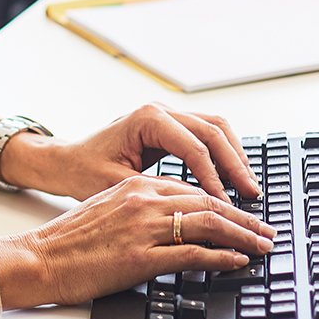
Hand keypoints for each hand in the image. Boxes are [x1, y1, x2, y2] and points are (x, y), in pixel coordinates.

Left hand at [0, 102, 259, 201]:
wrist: (66, 161)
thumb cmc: (84, 172)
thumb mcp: (118, 186)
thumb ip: (157, 191)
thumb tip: (195, 207)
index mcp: (147, 119)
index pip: (194, 147)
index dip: (215, 178)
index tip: (228, 204)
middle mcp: (160, 110)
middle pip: (213, 131)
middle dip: (235, 164)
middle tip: (252, 195)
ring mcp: (166, 115)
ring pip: (215, 128)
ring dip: (235, 156)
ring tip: (249, 187)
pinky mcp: (170, 127)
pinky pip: (205, 134)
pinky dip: (223, 153)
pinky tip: (232, 177)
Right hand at [0, 176, 274, 307]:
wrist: (39, 258)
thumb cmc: (67, 240)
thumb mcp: (106, 210)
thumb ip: (138, 209)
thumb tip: (170, 221)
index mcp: (134, 187)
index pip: (191, 189)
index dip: (223, 201)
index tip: (242, 215)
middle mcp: (142, 201)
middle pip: (207, 203)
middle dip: (243, 218)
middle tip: (266, 231)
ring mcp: (143, 228)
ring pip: (207, 224)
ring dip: (241, 235)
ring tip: (261, 246)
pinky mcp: (141, 257)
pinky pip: (192, 254)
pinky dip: (221, 257)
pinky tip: (237, 261)